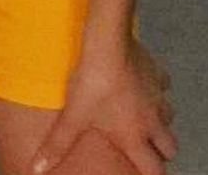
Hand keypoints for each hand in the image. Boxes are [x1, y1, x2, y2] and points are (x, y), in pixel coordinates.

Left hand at [30, 39, 176, 174]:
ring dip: (160, 121)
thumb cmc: (92, 84)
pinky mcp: (157, 72)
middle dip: (161, 152)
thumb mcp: (73, 117)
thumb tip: (37, 169)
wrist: (108, 45)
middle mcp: (152, 120)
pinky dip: (157, 88)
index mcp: (134, 136)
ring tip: (143, 118)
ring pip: (170, 116)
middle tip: (145, 149)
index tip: (144, 174)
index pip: (154, 169)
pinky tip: (143, 83)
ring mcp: (158, 95)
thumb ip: (57, 145)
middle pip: (171, 147)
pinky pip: (164, 85)